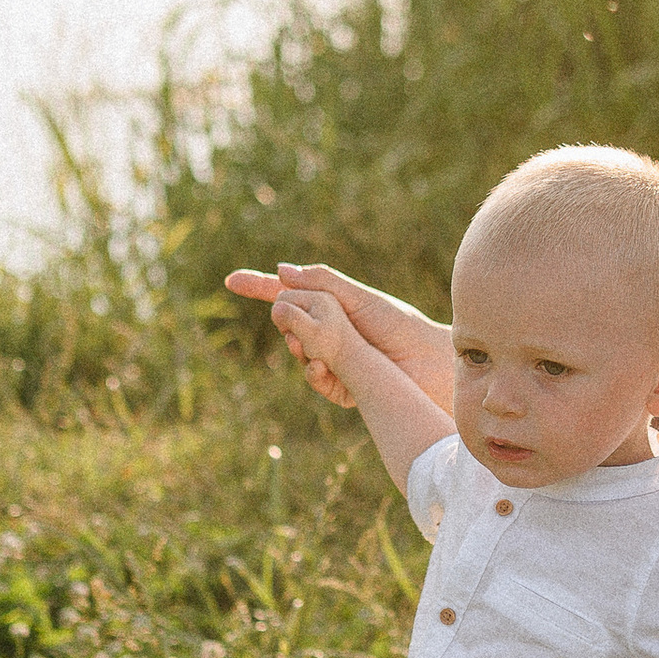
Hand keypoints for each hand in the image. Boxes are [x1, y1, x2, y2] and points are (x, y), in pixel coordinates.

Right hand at [225, 260, 454, 406]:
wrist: (428, 364)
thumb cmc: (400, 325)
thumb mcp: (359, 298)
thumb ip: (322, 284)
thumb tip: (283, 270)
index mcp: (332, 306)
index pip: (287, 295)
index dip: (259, 287)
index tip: (230, 280)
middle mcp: (329, 332)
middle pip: (288, 326)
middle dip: (287, 325)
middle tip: (299, 327)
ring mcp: (332, 359)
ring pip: (297, 354)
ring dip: (301, 348)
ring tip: (320, 348)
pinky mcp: (341, 386)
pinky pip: (314, 380)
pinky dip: (314, 373)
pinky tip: (324, 368)